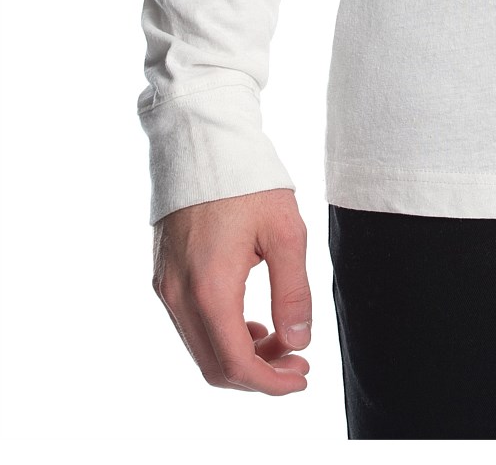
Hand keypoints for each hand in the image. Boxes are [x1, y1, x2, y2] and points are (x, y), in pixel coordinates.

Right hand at [151, 187, 312, 393]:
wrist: (202, 141)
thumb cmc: (248, 180)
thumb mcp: (286, 232)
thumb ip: (293, 291)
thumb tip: (299, 341)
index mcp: (211, 287)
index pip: (236, 364)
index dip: (271, 383)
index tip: (302, 374)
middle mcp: (180, 295)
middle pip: (215, 367)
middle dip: (259, 374)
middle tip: (297, 360)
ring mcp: (167, 287)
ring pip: (201, 349)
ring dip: (241, 355)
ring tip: (280, 337)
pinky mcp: (164, 277)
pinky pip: (190, 326)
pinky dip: (221, 335)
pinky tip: (251, 321)